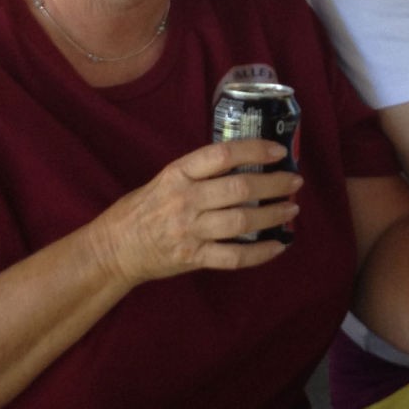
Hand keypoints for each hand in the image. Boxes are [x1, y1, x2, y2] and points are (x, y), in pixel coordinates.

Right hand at [87, 139, 298, 286]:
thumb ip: (198, 174)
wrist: (113, 249)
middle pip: (239, 189)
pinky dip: (260, 253)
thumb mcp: (164, 180)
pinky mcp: (193, 258)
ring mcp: (190, 231)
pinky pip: (234, 257)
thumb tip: (243, 165)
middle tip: (294, 182)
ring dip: (272, 216)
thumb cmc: (140, 210)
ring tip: (291, 209)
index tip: (278, 150)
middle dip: (273, 185)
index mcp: (177, 174)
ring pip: (241, 222)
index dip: (254, 150)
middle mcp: (185, 200)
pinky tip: (278, 246)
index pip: (221, 155)